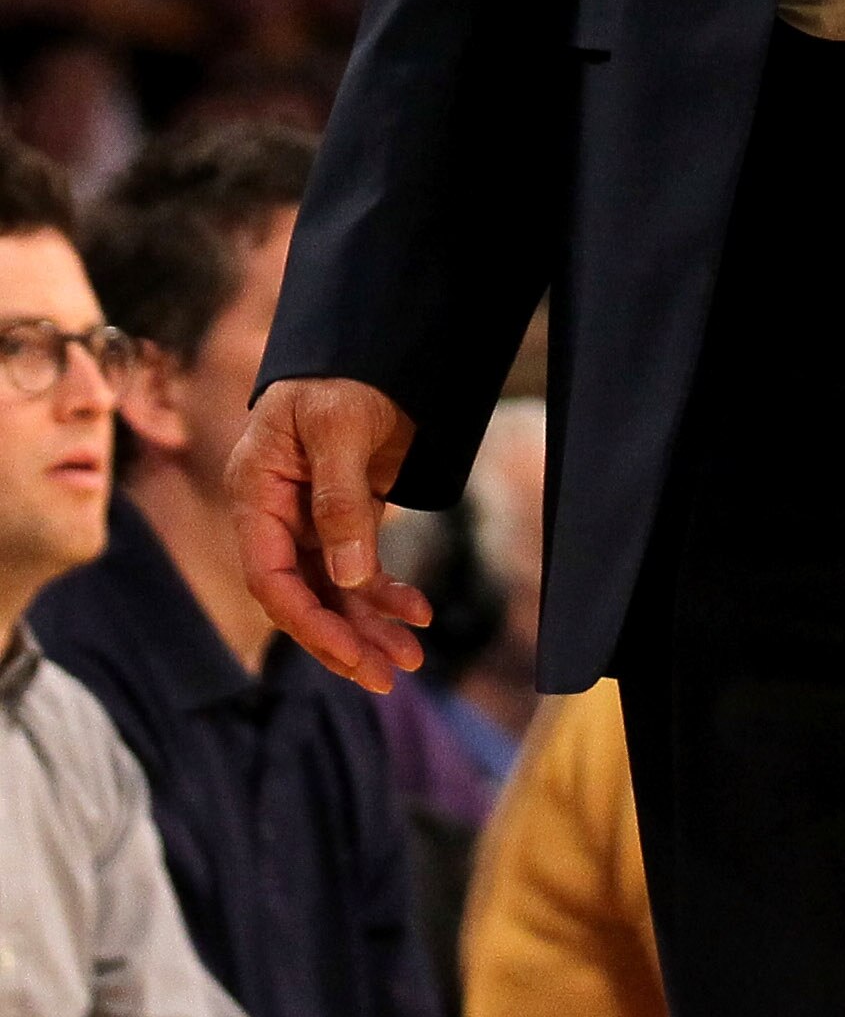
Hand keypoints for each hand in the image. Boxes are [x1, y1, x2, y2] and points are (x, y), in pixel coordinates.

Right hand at [227, 376, 430, 692]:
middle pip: (304, 593)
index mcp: (256, 491)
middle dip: (344, 639)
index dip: (307, 621)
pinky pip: (359, 567)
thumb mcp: (339, 427)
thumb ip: (341, 501)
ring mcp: (310, 516)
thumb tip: (349, 580)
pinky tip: (417, 612)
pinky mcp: (345, 514)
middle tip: (388, 676)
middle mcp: (277, 512)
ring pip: (335, 589)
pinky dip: (386, 593)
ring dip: (370, 626)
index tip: (349, 655)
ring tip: (412, 659)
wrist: (375, 340)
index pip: (271, 576)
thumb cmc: (343, 373)